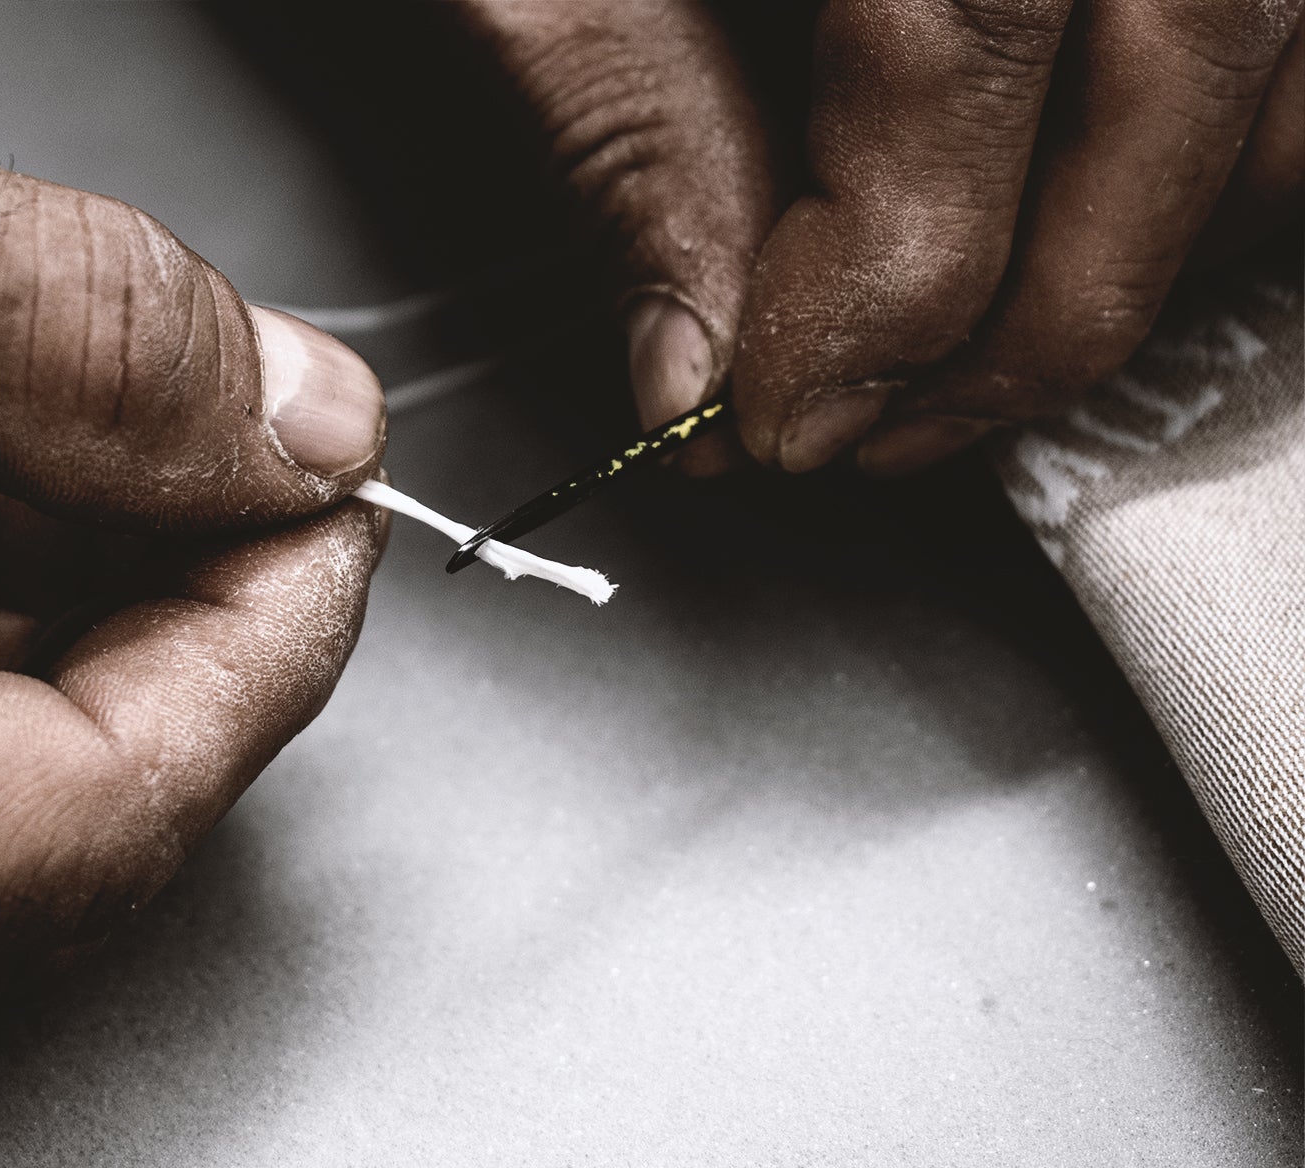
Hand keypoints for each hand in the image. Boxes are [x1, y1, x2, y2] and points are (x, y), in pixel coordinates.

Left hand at [453, 0, 1302, 474]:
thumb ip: (628, 114)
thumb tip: (696, 359)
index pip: (968, 45)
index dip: (890, 286)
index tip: (787, 418)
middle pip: (1196, 44)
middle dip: (1042, 302)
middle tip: (888, 429)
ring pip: (1285, 34)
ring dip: (1169, 221)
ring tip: (992, 337)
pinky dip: (1236, 117)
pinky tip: (1107, 190)